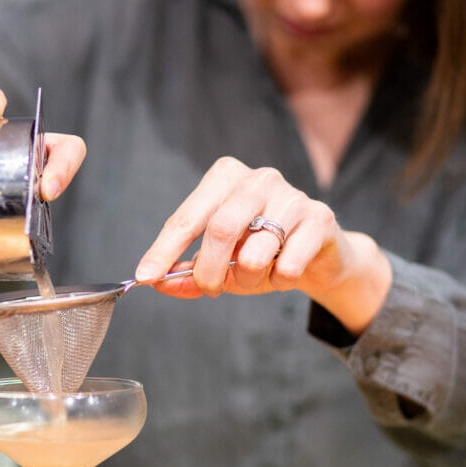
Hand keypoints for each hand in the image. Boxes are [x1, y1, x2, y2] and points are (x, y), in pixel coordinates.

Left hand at [134, 156, 391, 334]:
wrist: (320, 257)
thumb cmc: (260, 253)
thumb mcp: (220, 263)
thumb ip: (187, 273)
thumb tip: (156, 283)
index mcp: (226, 177)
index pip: (188, 216)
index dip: (164, 249)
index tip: (145, 276)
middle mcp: (259, 178)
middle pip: (220, 229)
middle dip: (207, 270)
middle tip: (210, 289)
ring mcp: (292, 195)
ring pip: (254, 254)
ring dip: (247, 279)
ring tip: (256, 275)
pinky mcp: (320, 218)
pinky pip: (286, 265)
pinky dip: (279, 281)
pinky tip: (285, 270)